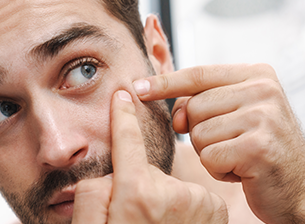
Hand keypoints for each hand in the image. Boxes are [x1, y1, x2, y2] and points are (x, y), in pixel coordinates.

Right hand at [73, 90, 227, 223]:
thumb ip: (92, 193)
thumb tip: (112, 173)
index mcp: (136, 194)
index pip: (128, 141)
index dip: (123, 116)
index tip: (123, 95)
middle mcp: (172, 193)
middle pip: (145, 171)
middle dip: (138, 185)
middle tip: (136, 216)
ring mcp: (198, 201)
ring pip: (167, 184)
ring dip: (159, 199)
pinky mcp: (214, 209)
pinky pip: (188, 195)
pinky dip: (180, 207)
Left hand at [133, 63, 304, 222]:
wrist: (295, 185)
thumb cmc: (258, 147)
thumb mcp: (232, 114)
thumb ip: (202, 104)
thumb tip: (176, 115)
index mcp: (255, 75)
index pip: (197, 74)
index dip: (164, 83)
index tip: (138, 87)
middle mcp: (262, 89)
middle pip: (193, 107)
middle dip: (199, 131)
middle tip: (229, 142)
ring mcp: (263, 116)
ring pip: (198, 133)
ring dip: (210, 152)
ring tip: (237, 155)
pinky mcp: (259, 146)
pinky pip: (209, 156)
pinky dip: (219, 169)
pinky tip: (242, 170)